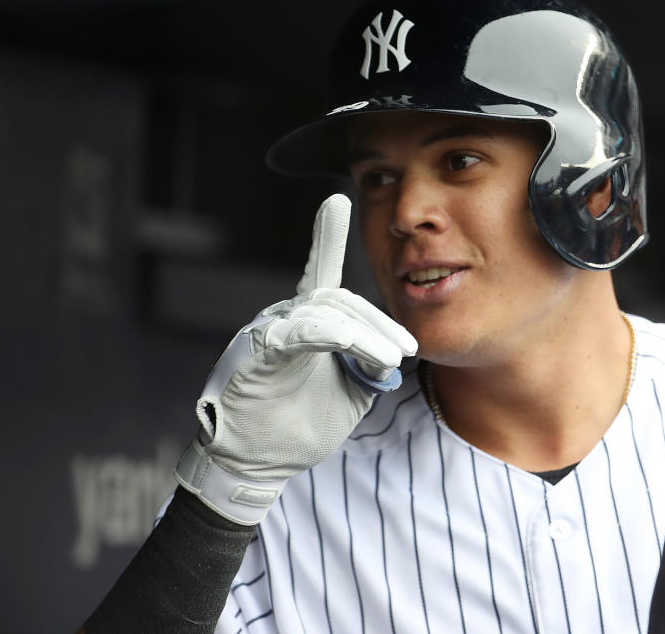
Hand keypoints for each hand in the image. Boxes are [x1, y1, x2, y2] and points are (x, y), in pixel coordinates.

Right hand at [175, 194, 417, 523]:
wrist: (256, 465)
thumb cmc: (299, 426)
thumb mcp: (349, 393)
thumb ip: (368, 365)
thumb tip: (391, 353)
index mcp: (306, 324)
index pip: (323, 275)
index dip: (326, 236)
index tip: (336, 198)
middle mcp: (285, 318)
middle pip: (340, 298)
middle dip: (379, 323)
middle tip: (407, 350)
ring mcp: (269, 331)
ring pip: (326, 312)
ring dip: (366, 334)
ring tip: (392, 359)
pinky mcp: (258, 351)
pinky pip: (299, 332)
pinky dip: (330, 333)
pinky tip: (349, 340)